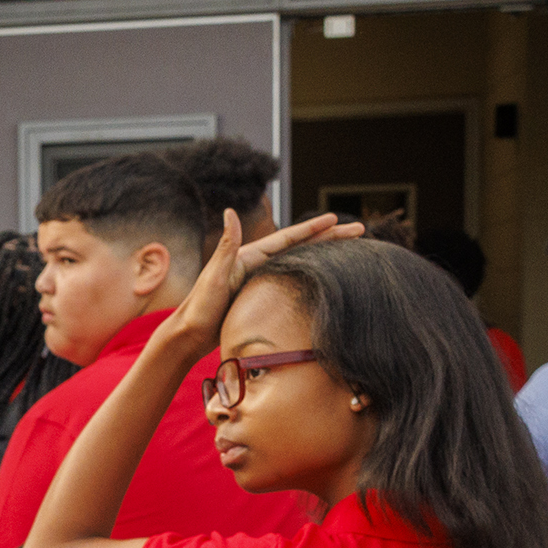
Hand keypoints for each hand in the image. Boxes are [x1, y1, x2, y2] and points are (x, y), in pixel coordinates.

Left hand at [147, 209, 361, 374]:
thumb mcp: (213, 275)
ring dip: (325, 255)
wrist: (188, 335)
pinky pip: (293, 279)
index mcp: (249, 256)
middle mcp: (256, 264)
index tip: (336, 218)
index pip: (289, 238)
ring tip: (350, 250)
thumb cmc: (199, 308)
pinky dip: (311, 275)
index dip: (314, 229)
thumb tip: (230, 212)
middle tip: (359, 230)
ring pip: (300, 262)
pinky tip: (323, 278)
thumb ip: (225, 245)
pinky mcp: (259, 294)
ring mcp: (259, 279)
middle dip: (330, 238)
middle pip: (301, 247)